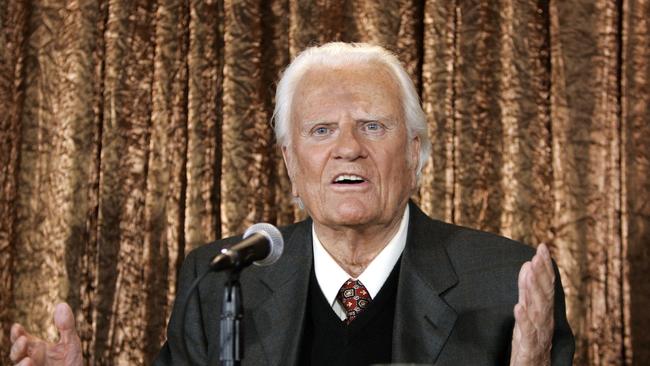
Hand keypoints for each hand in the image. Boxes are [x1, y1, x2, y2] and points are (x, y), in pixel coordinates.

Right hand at [9, 303, 82, 365]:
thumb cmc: (70, 363)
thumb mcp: (70, 343)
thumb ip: (66, 326)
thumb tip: (61, 304)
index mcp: (36, 348)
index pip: (21, 339)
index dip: (17, 333)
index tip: (17, 327)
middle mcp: (30, 359)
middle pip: (17, 353)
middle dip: (17, 347)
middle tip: (23, 340)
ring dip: (20, 365)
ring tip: (28, 360)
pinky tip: (30, 364)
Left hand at [510, 244, 554, 365]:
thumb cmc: (530, 339)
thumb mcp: (527, 311)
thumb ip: (527, 289)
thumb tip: (528, 264)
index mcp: (544, 311)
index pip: (546, 285)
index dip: (545, 267)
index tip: (542, 247)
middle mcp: (544, 320)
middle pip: (544, 295)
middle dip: (541, 274)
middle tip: (538, 255)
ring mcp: (538, 334)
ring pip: (537, 311)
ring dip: (533, 291)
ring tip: (528, 273)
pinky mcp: (528, 347)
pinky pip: (527, 332)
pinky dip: (524, 319)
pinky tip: (518, 307)